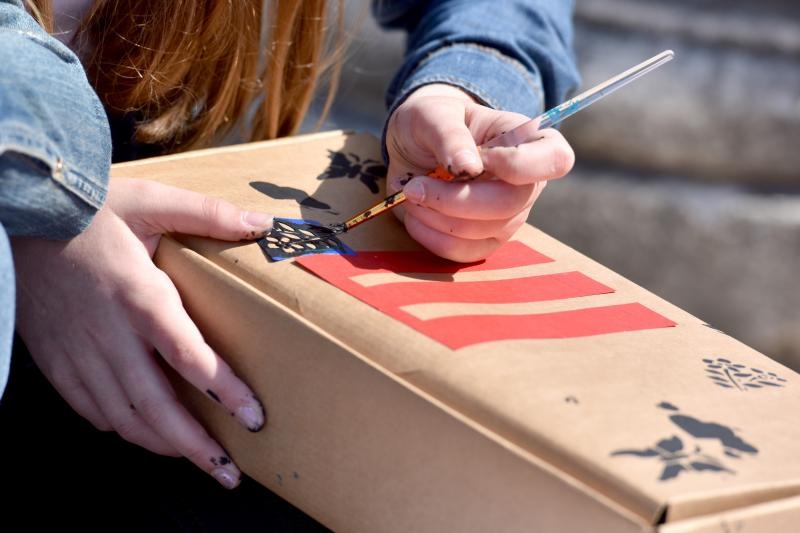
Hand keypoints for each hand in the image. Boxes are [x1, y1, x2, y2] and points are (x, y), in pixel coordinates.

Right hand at [12, 178, 273, 488]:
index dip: (223, 391)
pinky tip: (138, 432)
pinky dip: (117, 426)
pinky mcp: (54, 355)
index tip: (252, 416)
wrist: (16, 210)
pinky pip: (86, 406)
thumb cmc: (87, 207)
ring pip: (122, 415)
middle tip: (228, 472)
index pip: (188, 356)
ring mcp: (77, 350)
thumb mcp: (151, 200)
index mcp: (139, 296)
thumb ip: (207, 214)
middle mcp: (108, 333)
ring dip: (161, 445)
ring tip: (194, 460)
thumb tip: (262, 224)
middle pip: (156, 405)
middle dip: (195, 446)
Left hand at [385, 83, 574, 261]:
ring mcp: (510, 216)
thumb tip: (469, 165)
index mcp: (529, 141)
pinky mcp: (486, 240)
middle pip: (510, 204)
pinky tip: (416, 215)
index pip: (556, 159)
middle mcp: (528, 183)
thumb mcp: (434, 114)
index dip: (517, 165)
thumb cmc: (432, 122)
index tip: (477, 158)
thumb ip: (450, 135)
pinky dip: (431, 237)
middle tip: (415, 185)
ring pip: (483, 231)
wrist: (414, 147)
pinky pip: (465, 252)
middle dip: (455, 199)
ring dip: (436, 216)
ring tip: (412, 193)